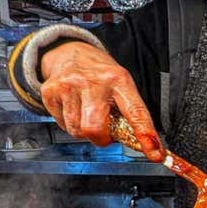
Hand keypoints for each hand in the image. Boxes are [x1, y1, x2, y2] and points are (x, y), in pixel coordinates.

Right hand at [40, 41, 163, 160]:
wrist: (71, 54)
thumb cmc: (101, 76)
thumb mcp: (121, 86)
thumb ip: (129, 113)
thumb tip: (141, 143)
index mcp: (119, 80)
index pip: (136, 112)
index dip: (146, 135)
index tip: (155, 153)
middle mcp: (94, 81)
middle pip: (95, 128)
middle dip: (101, 139)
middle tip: (105, 133)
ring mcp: (70, 85)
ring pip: (77, 130)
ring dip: (85, 132)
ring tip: (88, 115)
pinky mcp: (51, 91)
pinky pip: (62, 124)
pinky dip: (70, 124)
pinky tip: (74, 109)